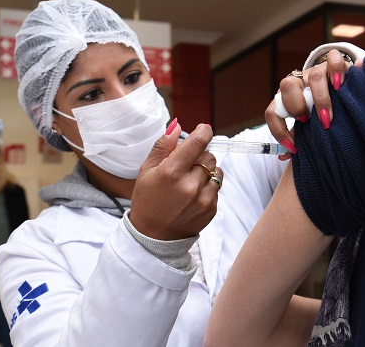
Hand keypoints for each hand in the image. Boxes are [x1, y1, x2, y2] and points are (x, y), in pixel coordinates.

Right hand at [129, 123, 222, 239]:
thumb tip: (177, 127)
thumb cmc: (147, 200)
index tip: (203, 129)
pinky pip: (217, 188)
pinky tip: (192, 195)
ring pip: (216, 171)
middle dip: (200, 156)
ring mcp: (203, 199)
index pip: (198, 143)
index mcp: (171, 172)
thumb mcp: (147, 171)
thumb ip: (163, 146)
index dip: (203, 131)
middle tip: (186, 165)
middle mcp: (190, 185)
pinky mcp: (211, 210)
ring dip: (206, 172)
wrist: (153, 236)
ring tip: (190, 181)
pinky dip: (208, 187)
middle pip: (209, 156)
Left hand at [266, 49, 363, 159]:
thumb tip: (284, 155)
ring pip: (313, 76)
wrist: (340, 87)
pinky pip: (333, 58)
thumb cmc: (319, 111)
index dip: (279, 130)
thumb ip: (299, 138)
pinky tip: (341, 86)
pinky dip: (337, 70)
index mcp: (286, 99)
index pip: (272, 111)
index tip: (294, 147)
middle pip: (287, 86)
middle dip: (296, 106)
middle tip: (308, 121)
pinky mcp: (334, 63)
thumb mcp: (309, 126)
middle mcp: (299, 82)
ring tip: (327, 117)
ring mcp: (316, 71)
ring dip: (320, 99)